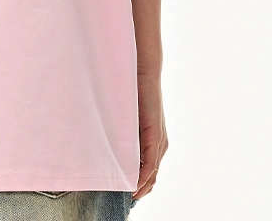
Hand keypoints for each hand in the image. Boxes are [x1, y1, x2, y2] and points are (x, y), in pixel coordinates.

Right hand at [133, 71, 167, 200]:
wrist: (144, 72)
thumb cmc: (133, 91)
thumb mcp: (128, 117)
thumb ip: (125, 132)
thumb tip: (111, 143)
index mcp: (154, 140)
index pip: (149, 170)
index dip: (140, 184)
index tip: (127, 192)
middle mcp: (160, 143)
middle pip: (152, 176)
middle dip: (141, 189)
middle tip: (127, 200)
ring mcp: (159, 139)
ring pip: (152, 172)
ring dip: (142, 185)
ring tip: (129, 195)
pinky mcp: (156, 134)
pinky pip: (151, 162)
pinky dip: (143, 175)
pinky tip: (135, 183)